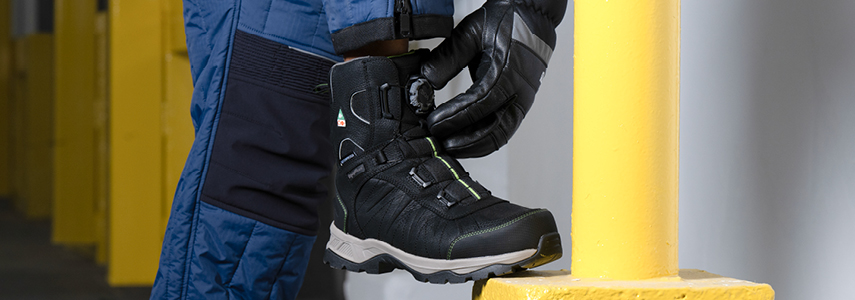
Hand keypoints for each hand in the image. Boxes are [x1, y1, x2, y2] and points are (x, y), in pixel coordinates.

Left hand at [421, 0, 565, 157]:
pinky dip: (484, 140)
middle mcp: (520, 92)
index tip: (433, 123)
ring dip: (473, 146)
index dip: (454, 117)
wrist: (533, 17)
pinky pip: (503, 131)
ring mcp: (522, 102)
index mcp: (508, 72)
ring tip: (449, 146)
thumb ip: (448, 57)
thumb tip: (426, 80)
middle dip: (463, 140)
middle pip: (492, 129)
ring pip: (499, 136)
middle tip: (438, 142)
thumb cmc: (506, 22)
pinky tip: (465, 142)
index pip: (478, 103)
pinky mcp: (520, 106)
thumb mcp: (471, 33)